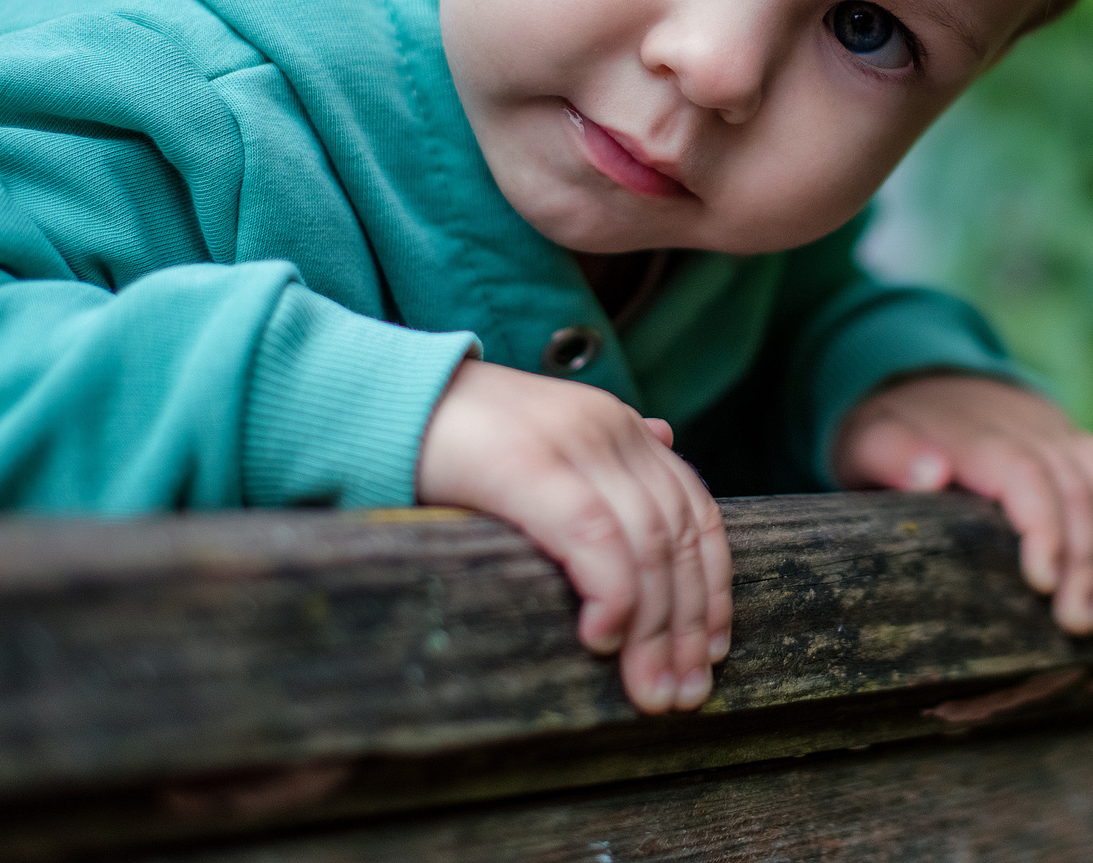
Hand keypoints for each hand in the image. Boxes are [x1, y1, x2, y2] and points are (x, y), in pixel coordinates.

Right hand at [415, 359, 728, 713]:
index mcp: (619, 428)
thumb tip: (666, 437)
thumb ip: (601, 456)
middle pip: (679, 537)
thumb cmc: (455, 440)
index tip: (712, 650)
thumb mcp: (543, 444)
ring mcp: (574, 443)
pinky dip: (611, 593)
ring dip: (655, 629)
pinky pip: (594, 536)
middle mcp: (610, 429)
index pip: (696, 511)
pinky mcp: (530, 464)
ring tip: (649, 688)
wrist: (379, 398)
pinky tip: (601, 639)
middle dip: (687, 624)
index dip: (712, 586)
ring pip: (647, 545)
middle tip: (684, 694)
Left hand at [833, 374, 1092, 635]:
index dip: (1045, 526)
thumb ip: (892, 454)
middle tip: (1077, 625)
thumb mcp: (867, 441)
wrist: (920, 381)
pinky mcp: (1073, 440)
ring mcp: (1057, 430)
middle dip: (1084, 562)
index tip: (1041, 584)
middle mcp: (1028, 427)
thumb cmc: (886, 431)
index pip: (1027, 473)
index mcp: (976, 433)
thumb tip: (931, 471)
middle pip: (1076, 488)